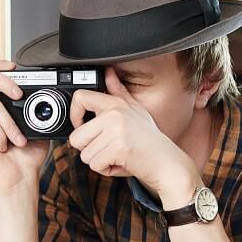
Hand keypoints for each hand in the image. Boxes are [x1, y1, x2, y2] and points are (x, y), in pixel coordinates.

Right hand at [0, 60, 50, 191]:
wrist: (19, 177)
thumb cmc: (27, 155)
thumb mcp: (37, 124)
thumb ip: (36, 107)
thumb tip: (45, 94)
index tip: (13, 65)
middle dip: (3, 81)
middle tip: (18, 94)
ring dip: (11, 125)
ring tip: (17, 140)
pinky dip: (3, 134)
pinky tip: (3, 146)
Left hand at [66, 69, 196, 202]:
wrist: (166, 162)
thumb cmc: (149, 139)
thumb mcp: (134, 110)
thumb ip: (118, 91)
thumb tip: (108, 72)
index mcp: (115, 104)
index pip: (80, 98)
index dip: (75, 115)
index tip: (83, 126)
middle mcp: (114, 115)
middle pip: (76, 137)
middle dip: (89, 148)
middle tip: (108, 147)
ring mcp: (116, 132)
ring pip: (85, 155)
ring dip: (99, 161)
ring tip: (117, 155)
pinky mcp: (118, 149)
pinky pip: (96, 165)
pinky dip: (106, 169)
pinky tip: (120, 163)